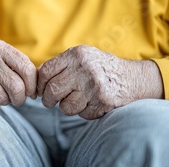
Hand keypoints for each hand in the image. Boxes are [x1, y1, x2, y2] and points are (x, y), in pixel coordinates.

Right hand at [0, 40, 36, 106]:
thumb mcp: (2, 58)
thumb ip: (20, 67)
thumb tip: (39, 88)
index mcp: (0, 47)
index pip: (28, 70)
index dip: (33, 85)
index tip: (32, 91)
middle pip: (17, 87)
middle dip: (20, 97)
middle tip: (17, 97)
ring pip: (4, 98)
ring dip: (5, 100)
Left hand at [37, 45, 163, 119]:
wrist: (133, 78)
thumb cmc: (100, 68)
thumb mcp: (81, 57)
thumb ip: (60, 65)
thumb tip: (34, 79)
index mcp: (76, 55)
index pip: (45, 72)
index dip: (39, 84)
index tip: (40, 91)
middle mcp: (84, 68)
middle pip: (52, 90)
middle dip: (48, 100)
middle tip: (50, 102)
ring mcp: (94, 86)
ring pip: (65, 106)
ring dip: (66, 107)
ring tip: (75, 100)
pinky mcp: (103, 101)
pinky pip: (82, 114)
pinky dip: (83, 112)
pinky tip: (91, 103)